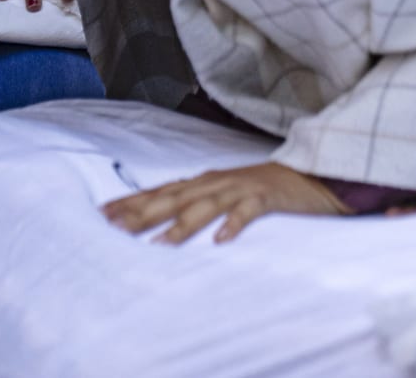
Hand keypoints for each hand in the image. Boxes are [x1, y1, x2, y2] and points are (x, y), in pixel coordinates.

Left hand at [104, 162, 347, 243]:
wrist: (312, 173)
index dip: (132, 202)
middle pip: (175, 197)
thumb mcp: (225, 194)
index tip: (103, 215)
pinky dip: (234, 224)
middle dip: (144, 212)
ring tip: (161, 243)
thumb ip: (197, 203)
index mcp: (204, 182)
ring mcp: (242, 188)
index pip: (162, 191)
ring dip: (183, 224)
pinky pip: (248, 211)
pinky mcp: (267, 197)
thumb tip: (162, 221)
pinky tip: (222, 241)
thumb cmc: (264, 188)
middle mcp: (217, 182)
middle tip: (115, 227)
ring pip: (206, 205)